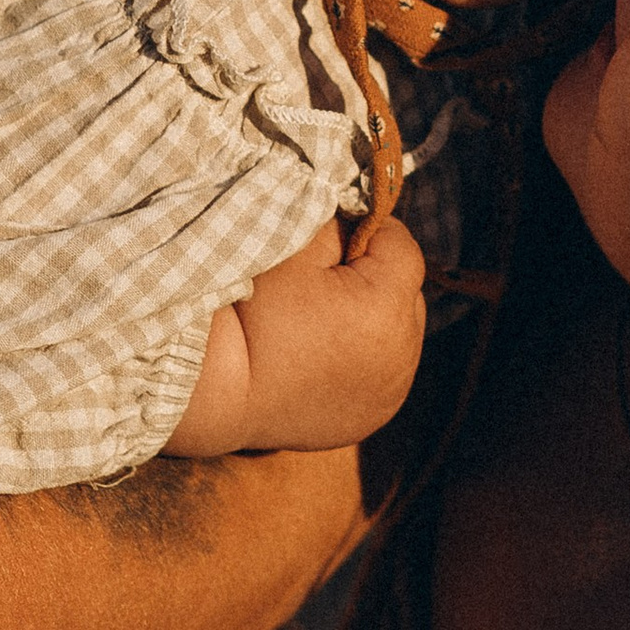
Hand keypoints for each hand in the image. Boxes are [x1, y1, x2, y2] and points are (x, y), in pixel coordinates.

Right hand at [177, 214, 423, 454]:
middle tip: (328, 280)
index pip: (403, 248)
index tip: (337, 235)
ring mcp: (391, 392)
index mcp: (386, 309)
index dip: (371, 232)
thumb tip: (360, 213)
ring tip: (327, 320)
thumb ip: (337, 223)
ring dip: (375, 320)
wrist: (222, 391)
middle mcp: (402, 356)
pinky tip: (328, 355)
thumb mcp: (293, 249)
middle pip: (407, 293)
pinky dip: (366, 358)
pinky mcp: (375, 416)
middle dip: (377, 278)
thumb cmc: (253, 312)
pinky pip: (385, 372)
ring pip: (399, 333)